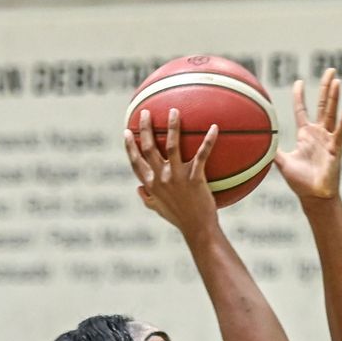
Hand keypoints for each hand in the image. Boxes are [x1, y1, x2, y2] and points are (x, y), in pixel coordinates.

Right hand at [125, 108, 220, 233]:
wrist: (198, 229)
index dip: (129, 147)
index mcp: (151, 185)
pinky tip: (215, 127)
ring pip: (172, 146)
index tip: (126, 132)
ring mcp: (177, 178)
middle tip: (145, 112)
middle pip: (149, 148)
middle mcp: (161, 179)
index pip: (135, 163)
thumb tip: (139, 189)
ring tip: (174, 111)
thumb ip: (148, 198)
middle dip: (145, 128)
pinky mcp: (195, 179)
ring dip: (172, 127)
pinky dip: (209, 141)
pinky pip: (202, 155)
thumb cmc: (180, 219)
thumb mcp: (159, 210)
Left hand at [274, 69, 341, 201]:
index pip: (302, 110)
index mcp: (306, 134)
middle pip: (323, 105)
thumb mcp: (282, 163)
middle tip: (330, 70)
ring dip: (334, 97)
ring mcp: (329, 139)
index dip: (300, 96)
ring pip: (332, 114)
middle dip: (326, 88)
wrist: (314, 197)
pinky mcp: (336, 149)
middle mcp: (319, 133)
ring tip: (337, 80)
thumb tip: (256, 144)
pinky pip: (340, 132)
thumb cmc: (300, 182)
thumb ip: (272, 151)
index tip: (299, 82)